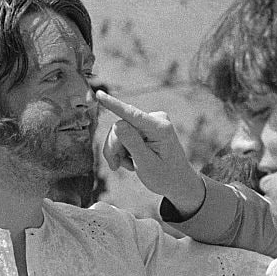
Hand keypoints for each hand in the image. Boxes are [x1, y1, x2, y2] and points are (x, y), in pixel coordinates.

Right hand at [97, 90, 205, 216]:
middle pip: (120, 127)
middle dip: (115, 147)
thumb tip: (117, 124)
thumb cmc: (165, 176)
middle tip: (115, 166)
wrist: (177, 182)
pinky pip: (123, 134)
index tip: (99, 94)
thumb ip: (132, 143)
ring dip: (118, 150)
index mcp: (160, 128)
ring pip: (118, 131)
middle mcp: (155, 119)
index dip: (113, 104)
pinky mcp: (144, 127)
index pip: (132, 114)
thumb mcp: (147, 164)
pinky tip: (131, 160)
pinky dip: (123, 149)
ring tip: (127, 166)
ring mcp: (150, 122)